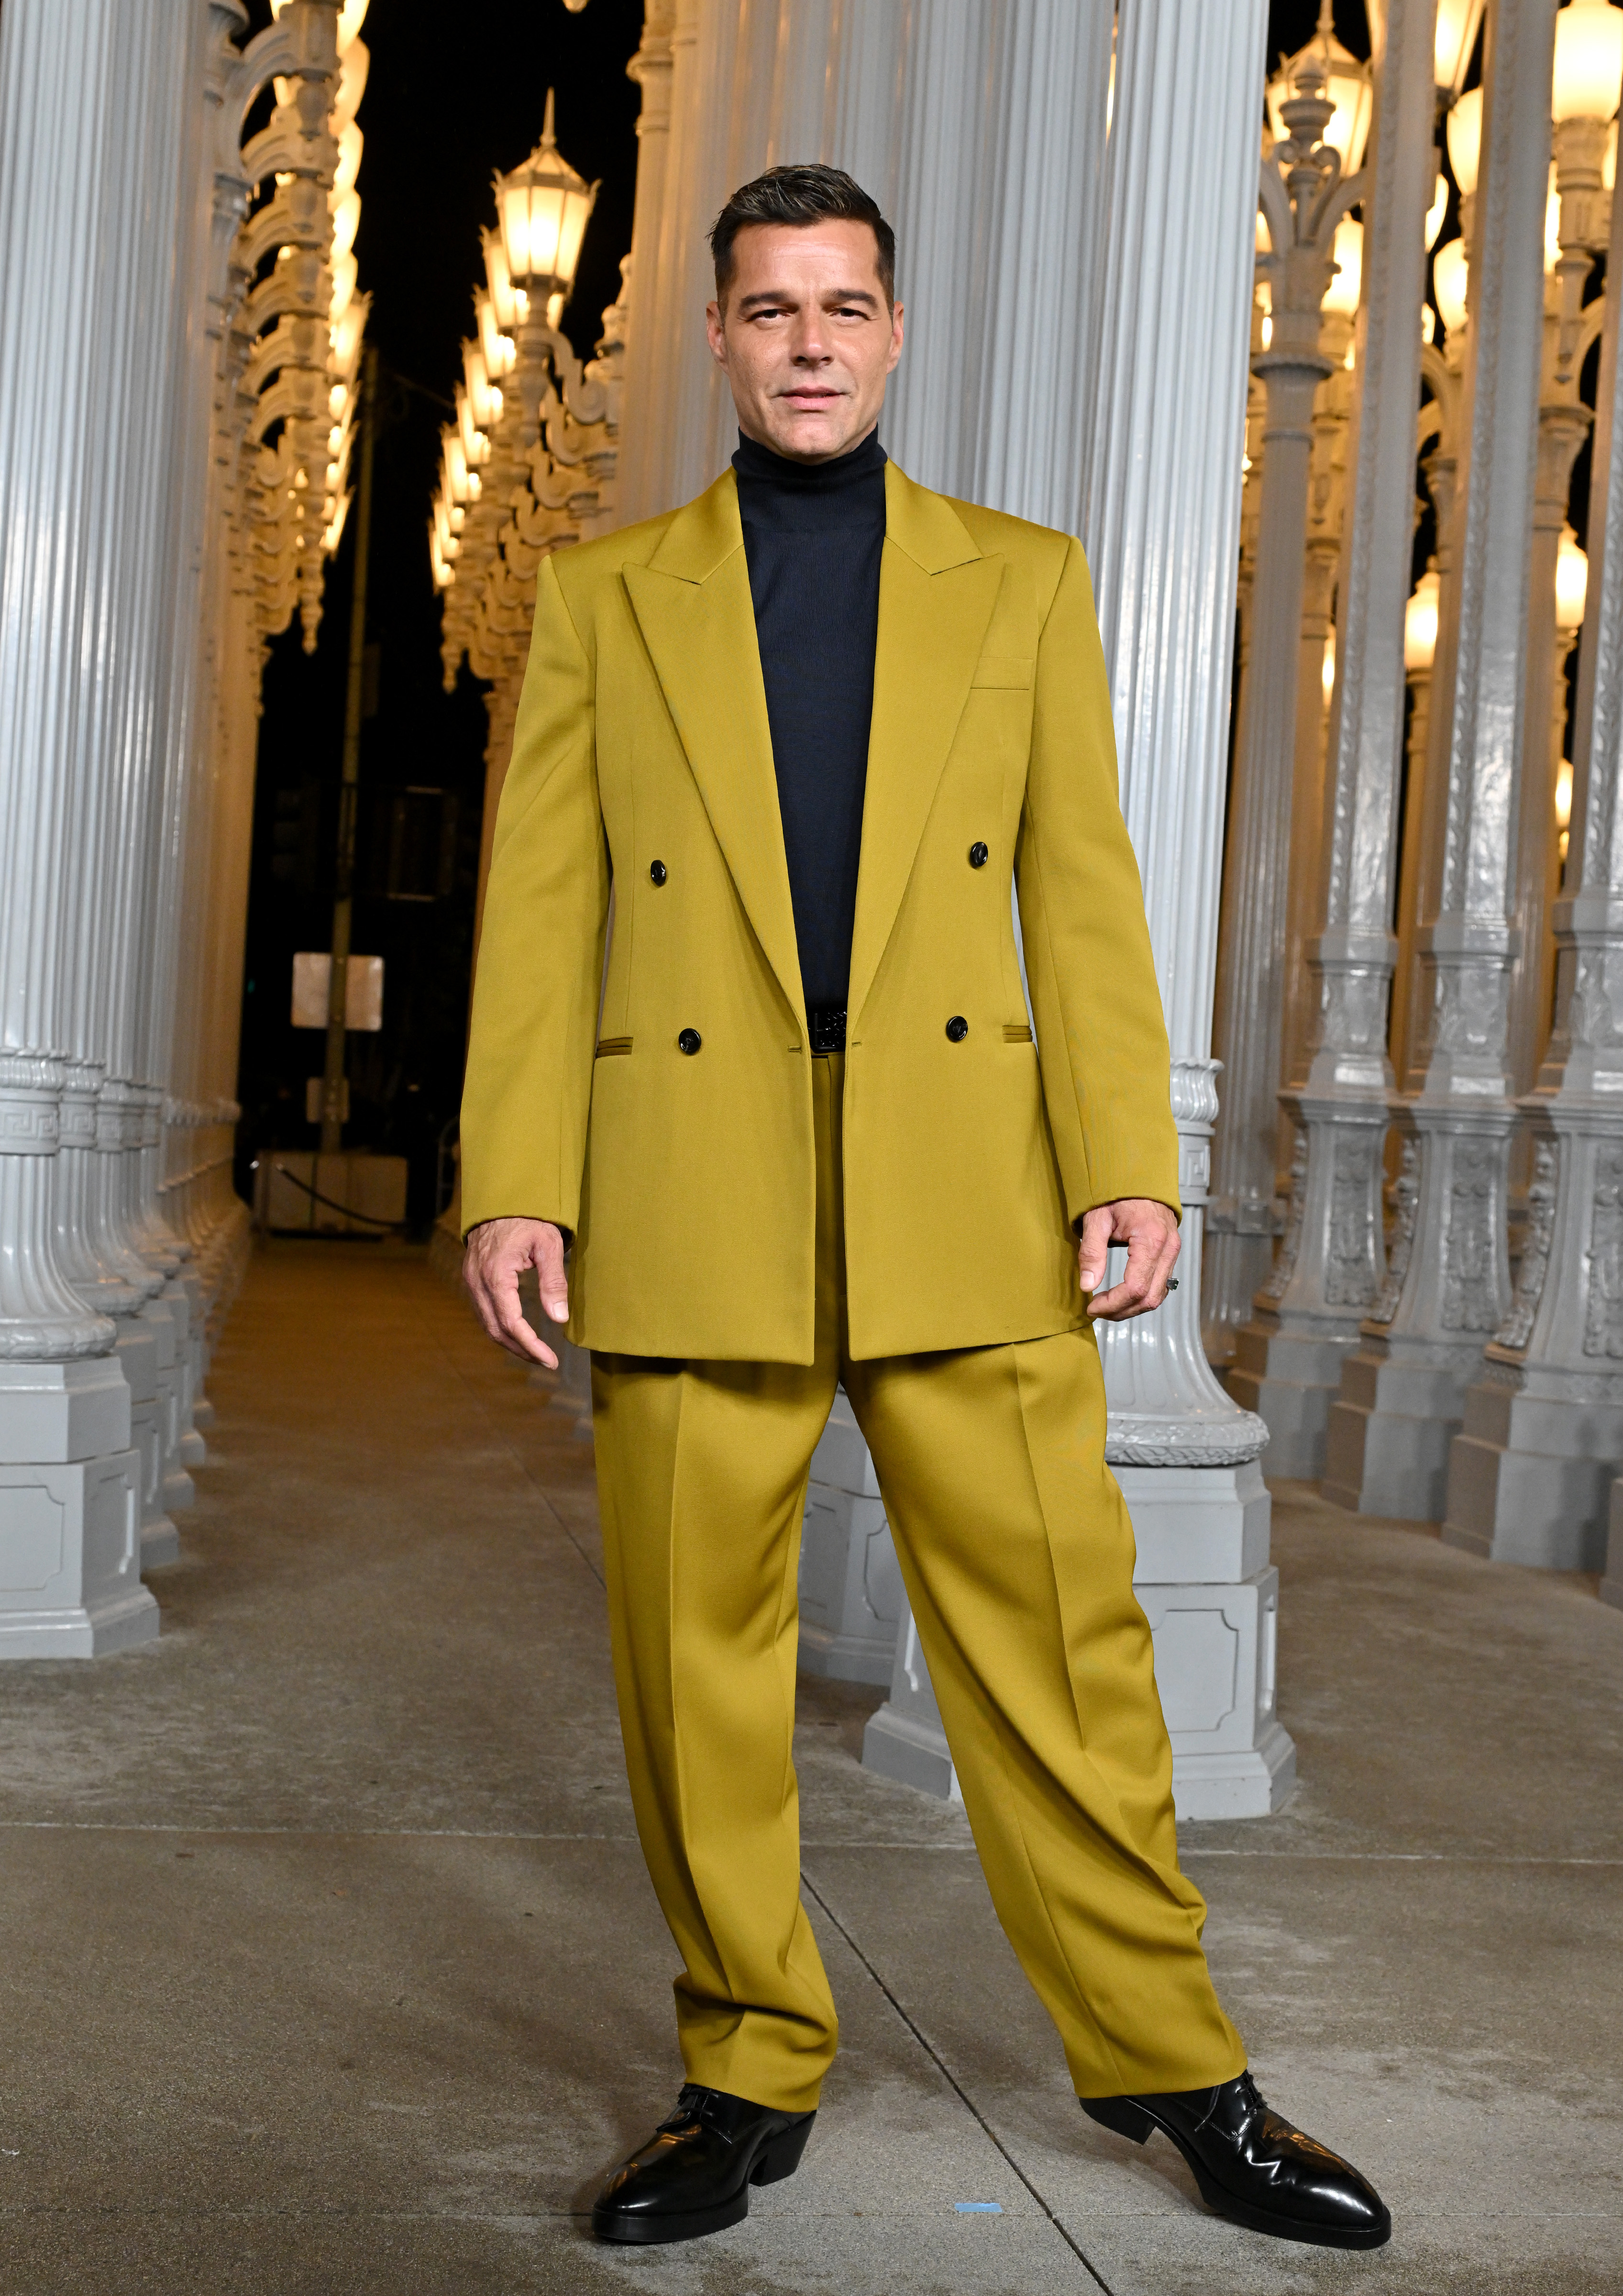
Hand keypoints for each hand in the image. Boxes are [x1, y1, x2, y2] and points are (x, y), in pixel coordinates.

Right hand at [462, 1217, 569, 1365]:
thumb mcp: (548, 1245)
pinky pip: (483, 1312)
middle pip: (496, 1329)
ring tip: (535, 1353)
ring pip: (487, 1324)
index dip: (531, 1346)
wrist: (501, 1197)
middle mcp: (477, 1281)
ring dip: (510, 1342)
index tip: (551, 1360)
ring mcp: (471, 1281)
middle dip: (521, 1350)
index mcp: (496, 1275)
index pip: (512, 1323)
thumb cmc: (529, 1218)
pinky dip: (500, 1327)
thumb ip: (554, 1281)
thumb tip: (560, 1318)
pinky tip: (518, 1334)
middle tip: (546, 1362)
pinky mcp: (472, 1279)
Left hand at [1078, 1198, 1179, 1320]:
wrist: (1138, 1174)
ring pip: (1157, 1296)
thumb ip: (1091, 1252)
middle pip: (1149, 1298)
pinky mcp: (1171, 1253)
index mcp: (1151, 1239)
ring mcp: (1173, 1251)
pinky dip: (1141, 1296)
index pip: (1134, 1288)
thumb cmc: (1117, 1191)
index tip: (1092, 1307)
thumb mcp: (1096, 1218)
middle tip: (1097, 1311)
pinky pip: (1161, 1285)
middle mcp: (1168, 1248)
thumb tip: (1087, 1285)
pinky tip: (1122, 1296)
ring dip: (1131, 1308)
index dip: (1112, 1304)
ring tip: (1107, 1306)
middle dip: (1121, 1311)